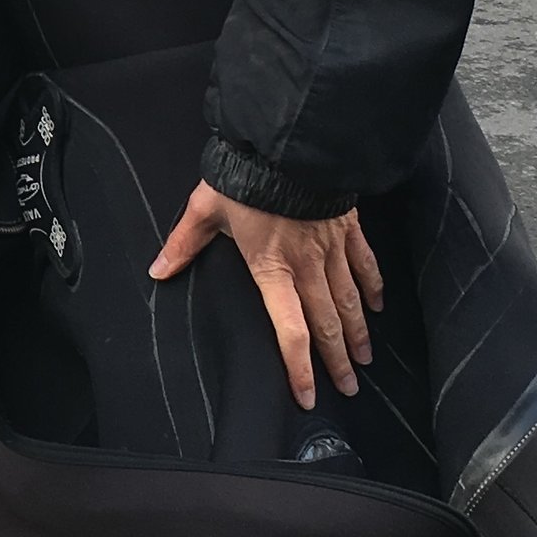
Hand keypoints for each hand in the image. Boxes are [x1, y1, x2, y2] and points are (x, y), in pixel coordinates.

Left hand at [151, 183, 380, 408]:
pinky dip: (373, 287)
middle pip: (326, 324)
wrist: (286, 141)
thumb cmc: (245, 175)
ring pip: (349, 300)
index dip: (299, 367)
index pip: (289, 329)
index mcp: (270, 267)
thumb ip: (184, 244)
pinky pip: (365, 264)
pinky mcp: (348, 227)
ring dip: (357, 333)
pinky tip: (378, 307)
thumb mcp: (206, 208)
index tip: (306, 395)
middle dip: (337, 362)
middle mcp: (306, 265)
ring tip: (364, 360)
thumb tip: (159, 271)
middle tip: (348, 389)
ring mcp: (331, 247)